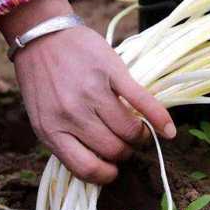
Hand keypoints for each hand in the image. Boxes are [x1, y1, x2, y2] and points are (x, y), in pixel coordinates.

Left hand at [0, 0, 175, 183]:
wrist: (40, 35)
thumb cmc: (42, 80)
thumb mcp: (42, 116)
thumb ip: (65, 139)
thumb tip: (99, 165)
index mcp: (51, 130)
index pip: (87, 168)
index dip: (106, 174)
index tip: (113, 170)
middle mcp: (71, 114)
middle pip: (113, 149)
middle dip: (124, 152)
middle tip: (125, 144)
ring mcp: (92, 92)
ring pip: (129, 131)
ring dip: (139, 136)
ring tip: (137, 131)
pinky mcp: (111, 72)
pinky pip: (143, 102)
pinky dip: (160, 119)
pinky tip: (169, 131)